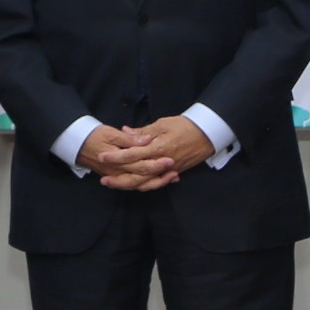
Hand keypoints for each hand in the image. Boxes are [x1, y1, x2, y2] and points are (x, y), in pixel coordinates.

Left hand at [86, 117, 210, 191]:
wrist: (207, 134)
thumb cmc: (185, 126)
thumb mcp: (162, 124)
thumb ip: (143, 132)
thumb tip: (125, 132)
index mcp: (158, 148)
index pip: (132, 155)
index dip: (116, 157)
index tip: (103, 157)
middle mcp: (161, 162)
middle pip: (137, 176)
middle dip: (118, 179)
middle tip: (103, 179)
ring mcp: (168, 170)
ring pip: (145, 183)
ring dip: (129, 185)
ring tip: (114, 184)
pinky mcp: (173, 172)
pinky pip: (156, 183)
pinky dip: (144, 185)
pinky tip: (133, 185)